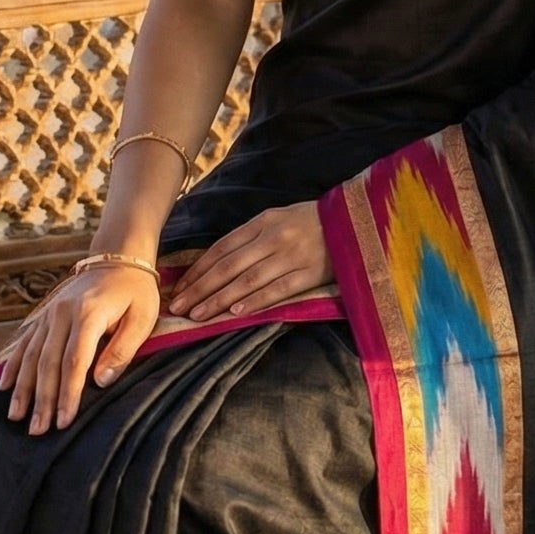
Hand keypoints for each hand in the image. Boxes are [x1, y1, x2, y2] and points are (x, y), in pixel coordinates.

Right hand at [0, 262, 161, 435]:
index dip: (68, 393)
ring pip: (31, 355)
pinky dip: (14, 366)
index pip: (75, 361)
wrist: (117, 258)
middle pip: (48, 363)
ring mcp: (49, 314)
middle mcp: (62, 313)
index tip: (64, 420)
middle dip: (42, 399)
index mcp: (89, 313)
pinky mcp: (43, 315)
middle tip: (37, 430)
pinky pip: (24, 343)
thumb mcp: (143, 318)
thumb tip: (101, 381)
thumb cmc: (136, 293)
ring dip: (24, 388)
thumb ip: (123, 349)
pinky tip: (6, 388)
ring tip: (17, 417)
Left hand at [167, 202, 331, 322]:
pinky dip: (256, 301)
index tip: (179, 288)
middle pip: (229, 266)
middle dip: (200, 288)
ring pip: (248, 280)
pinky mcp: (311, 273)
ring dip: (219, 299)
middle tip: (177, 307)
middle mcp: (274, 237)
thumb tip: (217, 261)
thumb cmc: (312, 221)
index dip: (198, 270)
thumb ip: (251, 236)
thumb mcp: (278, 218)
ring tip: (198, 315)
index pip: (222, 248)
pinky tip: (236, 312)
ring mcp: (292, 255)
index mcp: (263, 222)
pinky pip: (279, 289)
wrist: (357, 219)